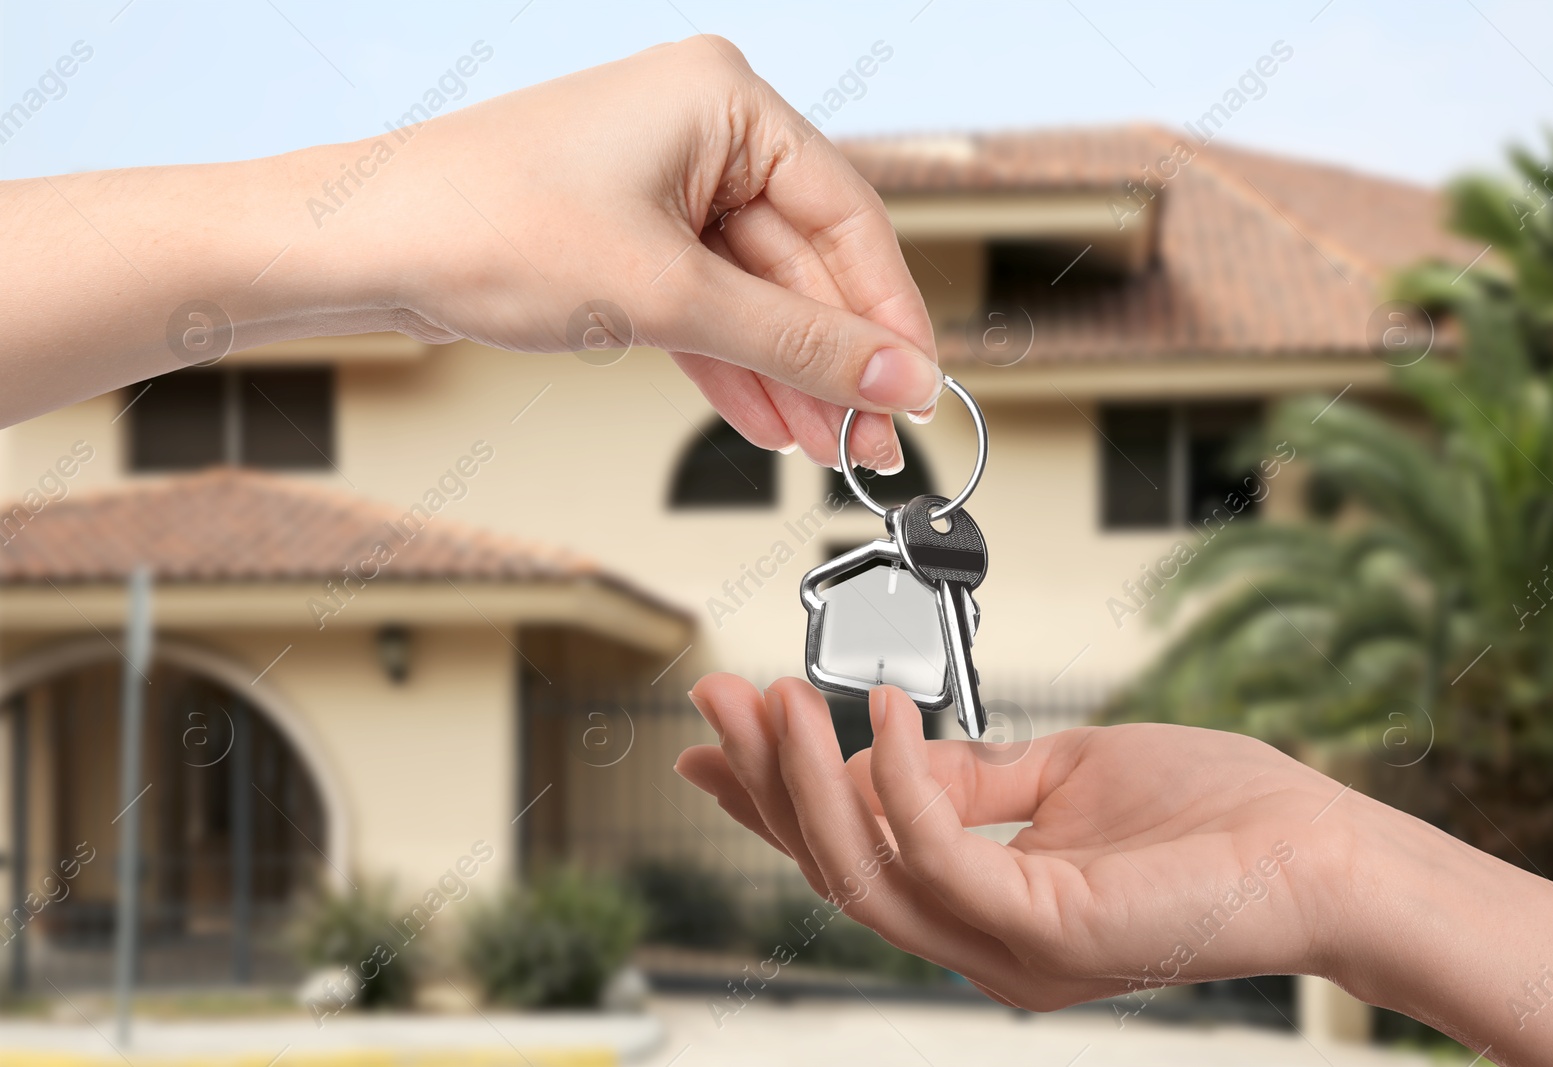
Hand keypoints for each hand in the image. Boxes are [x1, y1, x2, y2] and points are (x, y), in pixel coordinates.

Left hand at [362, 36, 936, 470]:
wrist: (362, 248)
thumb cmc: (481, 224)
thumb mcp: (667, 295)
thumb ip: (796, 342)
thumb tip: (889, 377)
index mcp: (723, 99)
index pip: (848, 217)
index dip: (888, 315)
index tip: (916, 388)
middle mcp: (700, 133)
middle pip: (806, 263)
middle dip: (835, 360)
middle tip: (871, 436)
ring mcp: (662, 189)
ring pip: (757, 296)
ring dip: (791, 377)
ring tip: (827, 447)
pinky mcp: (629, 240)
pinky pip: (708, 309)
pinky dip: (737, 367)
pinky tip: (773, 420)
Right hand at [677, 676, 1552, 1065]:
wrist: (1327, 854)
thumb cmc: (1214, 814)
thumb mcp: (1064, 774)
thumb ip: (973, 774)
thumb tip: (887, 745)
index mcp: (982, 907)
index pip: (851, 856)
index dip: (770, 802)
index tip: (714, 738)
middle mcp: (981, 943)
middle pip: (834, 870)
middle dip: (765, 783)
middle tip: (718, 696)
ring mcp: (1009, 949)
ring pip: (863, 874)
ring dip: (806, 781)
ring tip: (779, 696)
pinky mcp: (1046, 932)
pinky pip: (939, 857)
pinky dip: (898, 781)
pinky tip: (885, 713)